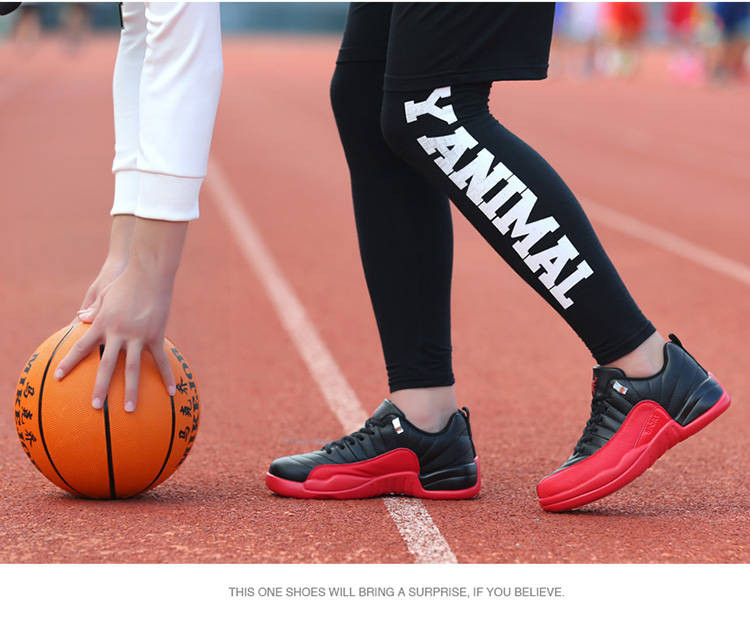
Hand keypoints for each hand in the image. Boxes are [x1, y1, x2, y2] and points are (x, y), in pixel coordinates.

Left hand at [55, 218, 186, 411]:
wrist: (148, 273)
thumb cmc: (126, 280)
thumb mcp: (104, 293)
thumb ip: (93, 308)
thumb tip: (79, 318)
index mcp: (102, 324)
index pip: (82, 347)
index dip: (69, 363)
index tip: (58, 377)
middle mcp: (118, 333)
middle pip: (106, 365)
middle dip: (100, 388)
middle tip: (95, 407)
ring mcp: (138, 336)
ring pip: (133, 368)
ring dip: (131, 391)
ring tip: (130, 410)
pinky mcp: (155, 335)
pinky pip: (160, 360)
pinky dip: (165, 376)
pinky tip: (171, 392)